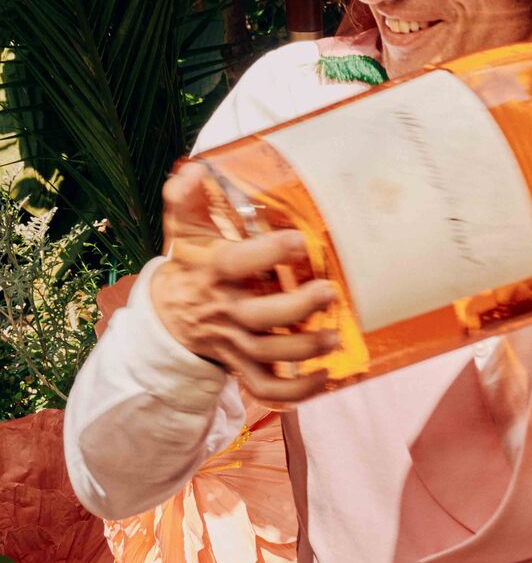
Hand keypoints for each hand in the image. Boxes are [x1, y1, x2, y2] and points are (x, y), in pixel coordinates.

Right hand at [147, 163, 338, 402]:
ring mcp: (233, 343)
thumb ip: (188, 200)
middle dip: (297, 309)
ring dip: (305, 351)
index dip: (268, 253)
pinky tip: (327, 378)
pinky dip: (297, 393)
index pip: (236, 263)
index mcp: (212, 272)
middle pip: (261, 318)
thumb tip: (194, 169)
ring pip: (269, 355)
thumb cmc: (189, 267)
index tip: (300, 241)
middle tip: (329, 293)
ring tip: (335, 338)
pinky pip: (267, 388)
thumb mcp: (184, 231)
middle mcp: (224, 311)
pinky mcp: (241, 367)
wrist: (165, 319)